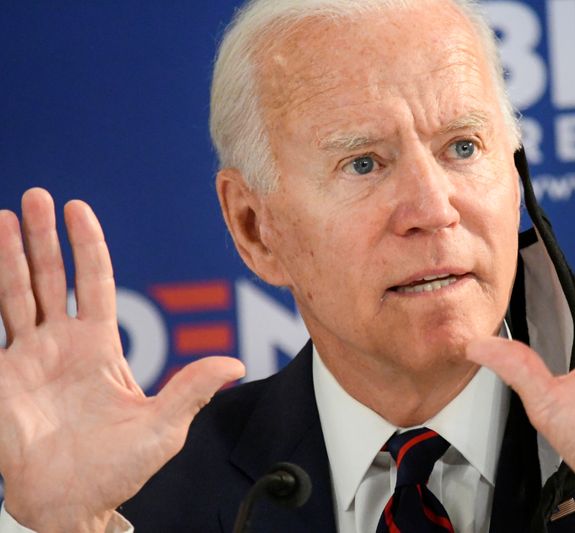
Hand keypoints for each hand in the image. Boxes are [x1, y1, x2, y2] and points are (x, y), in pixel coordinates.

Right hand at [0, 189, 244, 531]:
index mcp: (99, 347)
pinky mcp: (0, 378)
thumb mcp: (162, 426)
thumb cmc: (116, 469)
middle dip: (41, 238)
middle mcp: (60, 345)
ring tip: (3, 216)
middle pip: (49, 277)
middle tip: (36, 197)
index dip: (85, 246)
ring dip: (7, 257)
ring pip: (14, 295)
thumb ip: (193, 389)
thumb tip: (237, 364)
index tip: (77, 209)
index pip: (92, 282)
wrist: (70, 505)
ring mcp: (26, 359)